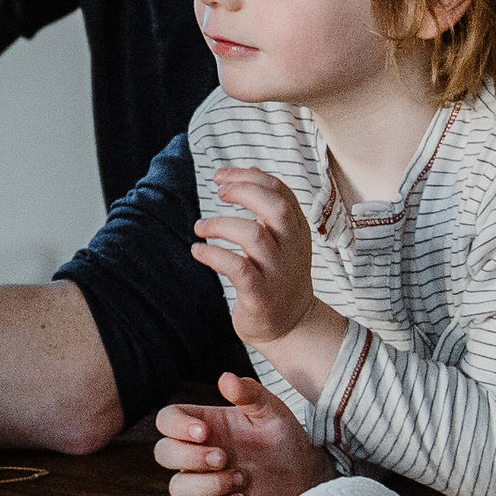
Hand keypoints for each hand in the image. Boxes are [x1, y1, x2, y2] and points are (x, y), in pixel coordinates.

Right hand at [155, 368, 336, 495]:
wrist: (306, 476)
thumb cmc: (284, 439)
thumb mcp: (271, 411)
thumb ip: (249, 393)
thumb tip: (225, 378)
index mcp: (204, 426)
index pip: (166, 421)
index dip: (175, 426)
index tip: (204, 432)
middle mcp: (197, 456)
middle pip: (163, 454)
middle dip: (189, 457)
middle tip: (223, 458)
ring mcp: (204, 486)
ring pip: (178, 488)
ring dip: (206, 484)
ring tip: (241, 480)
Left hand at [190, 166, 318, 353]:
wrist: (293, 326)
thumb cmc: (279, 275)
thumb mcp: (282, 238)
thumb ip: (269, 206)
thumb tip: (250, 170)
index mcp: (297, 229)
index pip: (280, 191)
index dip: (248, 177)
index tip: (221, 177)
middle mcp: (291, 247)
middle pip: (274, 206)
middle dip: (242, 191)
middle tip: (217, 192)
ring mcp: (278, 271)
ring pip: (253, 235)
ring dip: (220, 225)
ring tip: (200, 227)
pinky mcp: (261, 294)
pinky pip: (237, 268)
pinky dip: (213, 255)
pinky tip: (199, 252)